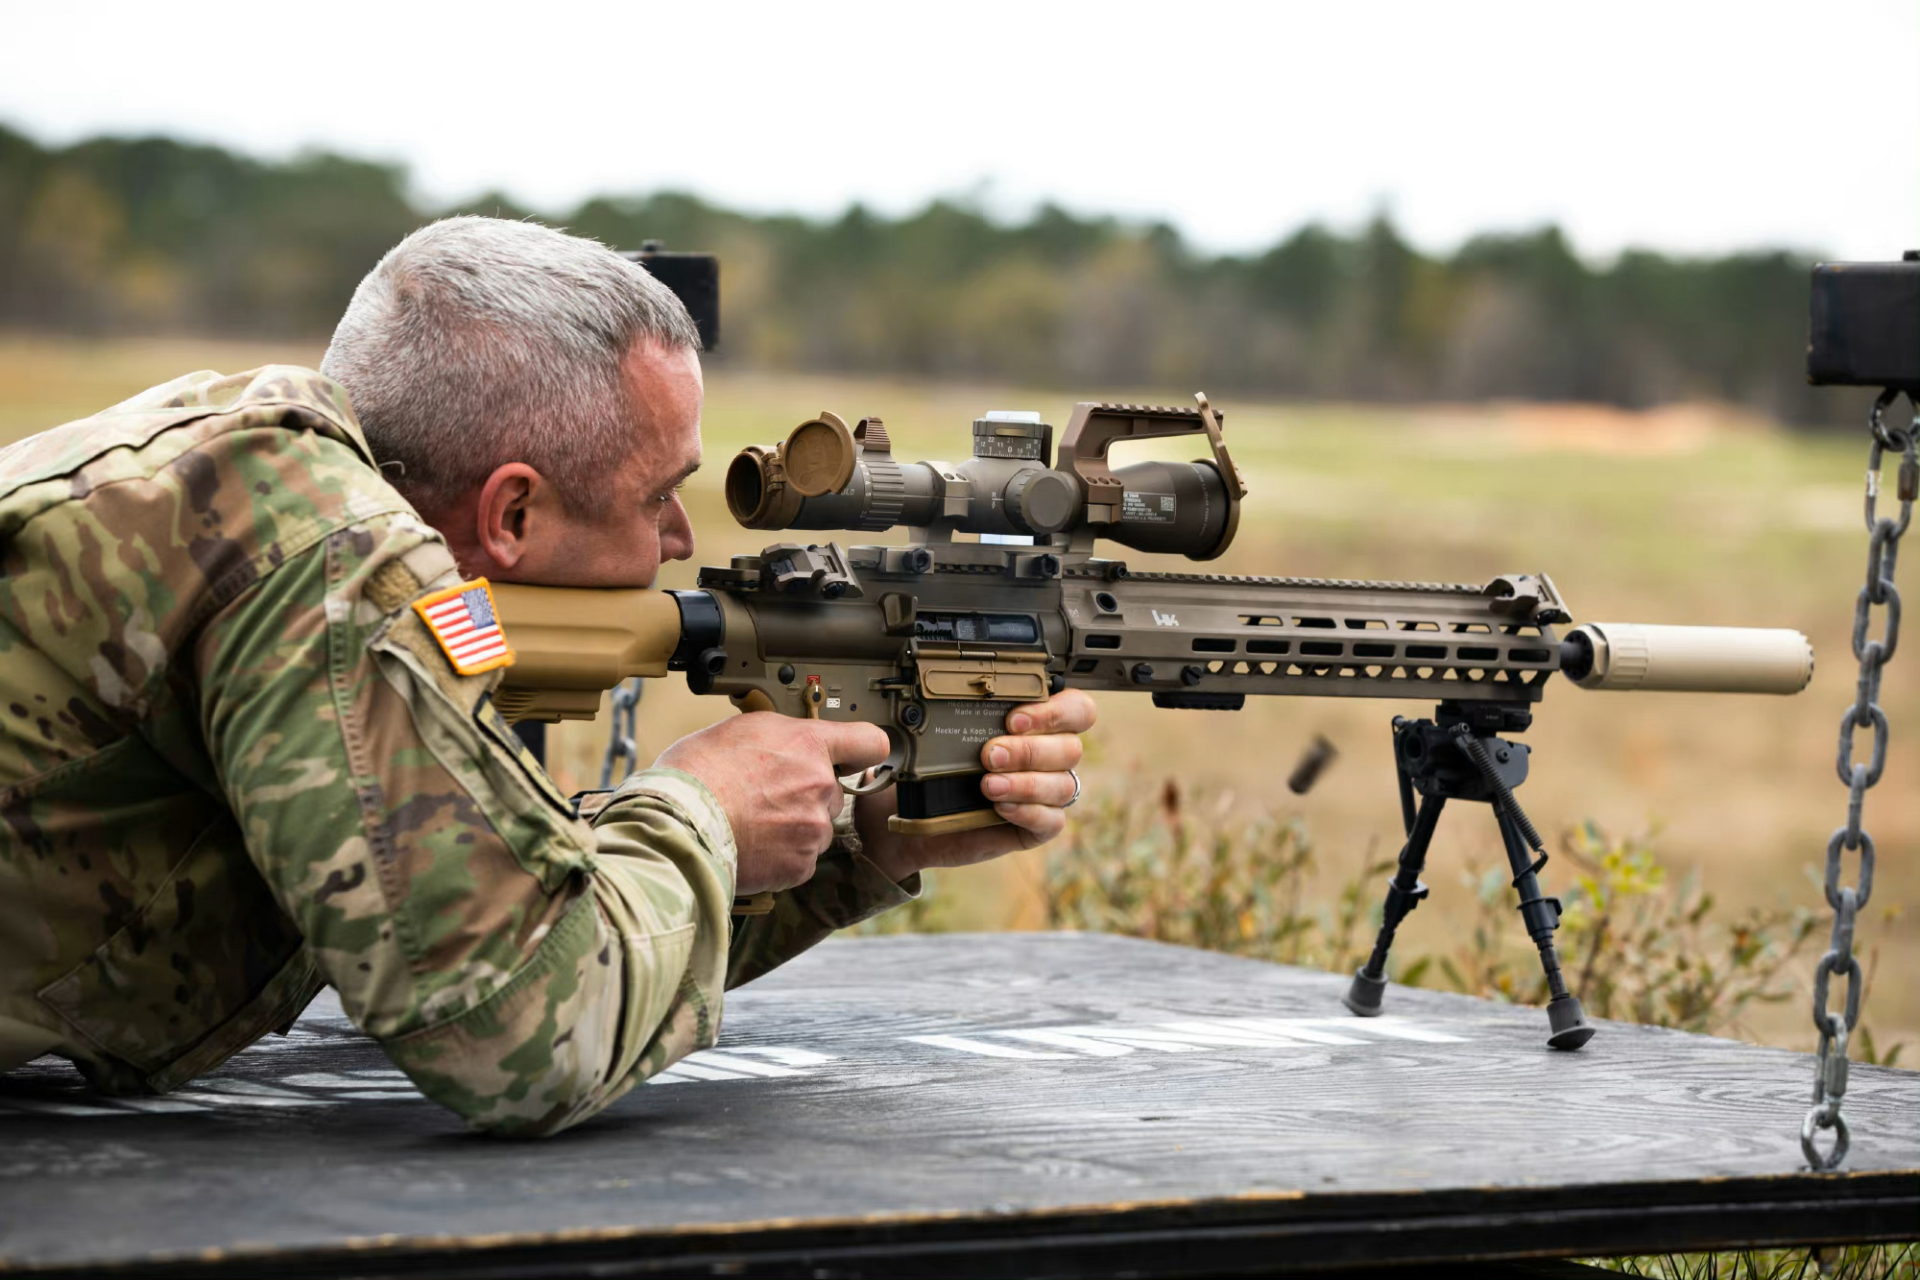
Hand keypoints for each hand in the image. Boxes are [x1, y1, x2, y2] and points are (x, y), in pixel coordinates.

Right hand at [655, 713, 890, 894]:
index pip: (869, 742)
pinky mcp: (800, 864)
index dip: (862, 750)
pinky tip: (752, 845)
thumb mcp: (739, 730)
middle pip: (833, 792)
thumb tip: (786, 742)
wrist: (677, 823)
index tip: (855, 756)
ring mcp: (813, 827)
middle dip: (807, 795)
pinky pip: (801, 859)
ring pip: (816, 828)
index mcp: (808, 744)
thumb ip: (779, 735)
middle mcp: (820, 784)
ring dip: (794, 828)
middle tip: (766, 797)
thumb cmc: (695, 774)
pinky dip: (781, 857)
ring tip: (752, 823)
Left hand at [857, 689, 1097, 881]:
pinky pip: (1052, 820)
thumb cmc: (931, 766)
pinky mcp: (1037, 826)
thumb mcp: (940, 736)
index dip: (1055, 711)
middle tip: (989, 754)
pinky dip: (1028, 812)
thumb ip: (952, 720)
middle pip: (1071, 747)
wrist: (908, 812)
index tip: (1014, 719)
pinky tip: (1001, 808)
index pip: (1075, 709)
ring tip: (987, 785)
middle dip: (1029, 749)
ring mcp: (1045, 792)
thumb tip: (929, 716)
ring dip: (1026, 783)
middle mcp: (1048, 755)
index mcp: (1037, 722)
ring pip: (1063, 784)